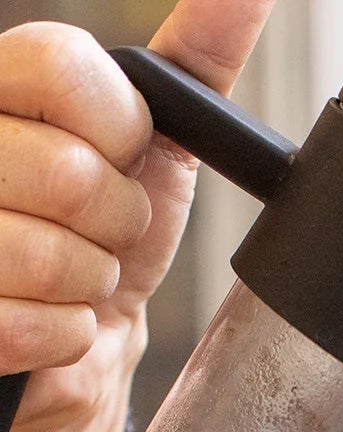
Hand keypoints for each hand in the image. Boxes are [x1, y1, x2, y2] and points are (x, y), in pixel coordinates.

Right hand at [0, 0, 277, 431]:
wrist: (83, 351)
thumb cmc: (112, 241)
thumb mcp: (160, 146)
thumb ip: (195, 66)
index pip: (55, 64)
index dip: (117, 127)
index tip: (124, 157)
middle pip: (66, 170)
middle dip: (117, 221)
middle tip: (103, 235)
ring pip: (55, 255)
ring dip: (93, 285)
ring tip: (78, 282)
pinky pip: (42, 328)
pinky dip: (70, 338)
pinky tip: (54, 328)